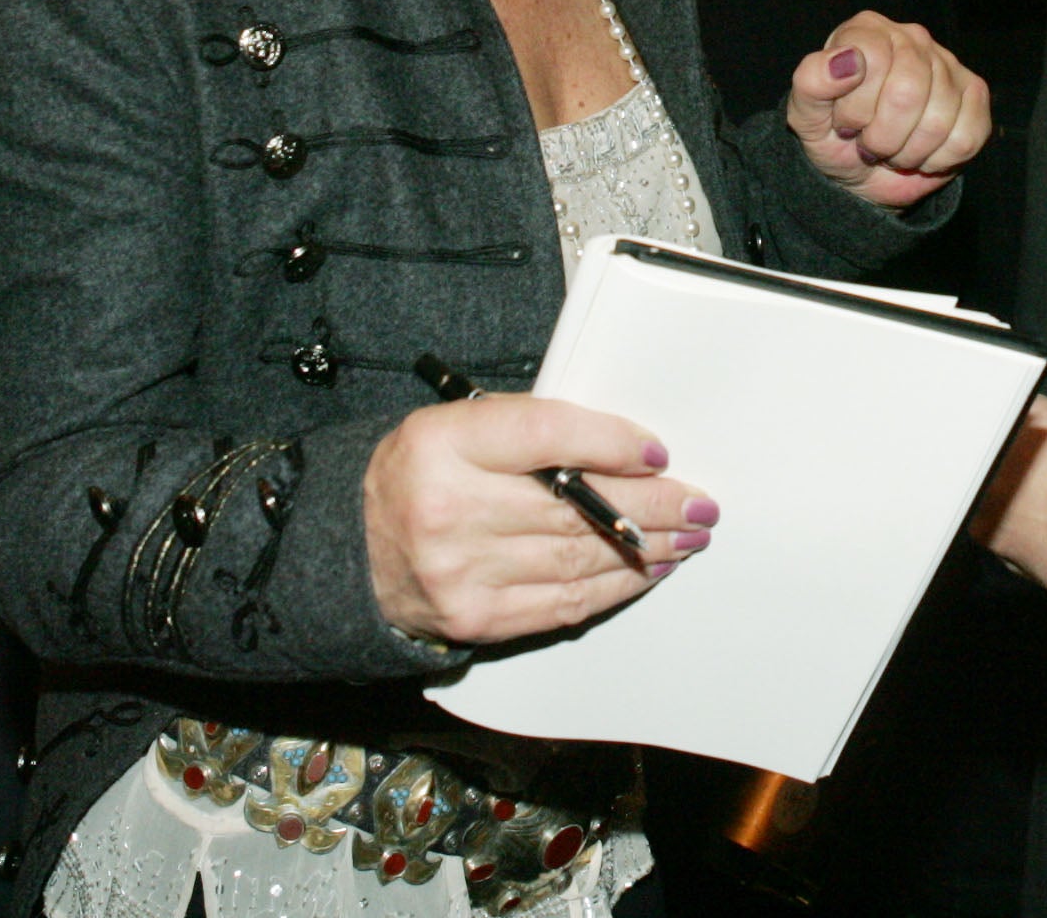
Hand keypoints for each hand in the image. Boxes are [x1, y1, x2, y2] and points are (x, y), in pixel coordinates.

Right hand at [363, 393, 714, 645]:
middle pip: (576, 506)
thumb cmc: (417, 477)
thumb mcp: (455, 427)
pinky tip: (646, 569)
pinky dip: (615, 586)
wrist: (348, 550)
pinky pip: (565, 603)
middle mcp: (449, 509)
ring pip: (580, 558)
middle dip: (653, 506)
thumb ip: (531, 432)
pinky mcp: (477, 620)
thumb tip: (626, 452)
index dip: (612, 442)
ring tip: (686, 535)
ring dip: (646, 548)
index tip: (657, 451)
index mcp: (442, 442)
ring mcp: (462, 573)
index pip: (548, 435)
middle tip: (698, 503)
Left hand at [785, 13, 990, 208]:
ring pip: (938, 121)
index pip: (871, 60)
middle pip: (908, 92)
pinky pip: (965, 139)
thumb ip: (812, 81)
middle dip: (882, 136)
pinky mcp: (975, 95)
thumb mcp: (806, 115)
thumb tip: (845, 60)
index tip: (845, 124)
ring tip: (893, 148)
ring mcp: (948, 65)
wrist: (860, 172)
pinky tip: (921, 152)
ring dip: (907, 152)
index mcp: (867, 31)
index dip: (856, 107)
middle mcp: (912, 38)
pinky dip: (938, 160)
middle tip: (869, 144)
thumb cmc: (833, 134)